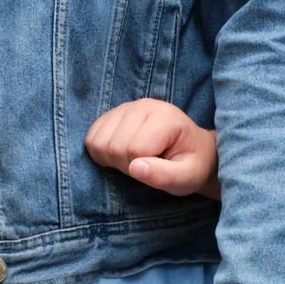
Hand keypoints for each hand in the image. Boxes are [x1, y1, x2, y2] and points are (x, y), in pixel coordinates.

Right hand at [86, 98, 217, 195]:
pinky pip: (91, 136)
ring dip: (111, 159)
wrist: (193, 151)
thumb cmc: (192, 166)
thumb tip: (135, 168)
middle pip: (113, 146)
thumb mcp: (187, 178)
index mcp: (165, 118)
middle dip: (125, 165)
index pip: (134, 149)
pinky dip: (100, 151)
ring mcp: (125, 106)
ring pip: (97, 141)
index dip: (140, 169)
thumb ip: (164, 176)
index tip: (157, 170)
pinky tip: (121, 153)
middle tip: (145, 167)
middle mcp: (143, 105)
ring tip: (134, 159)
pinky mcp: (112, 113)